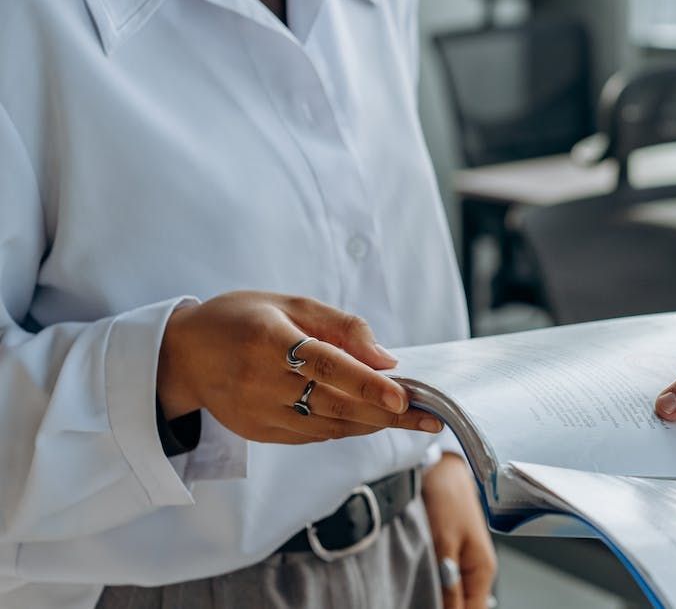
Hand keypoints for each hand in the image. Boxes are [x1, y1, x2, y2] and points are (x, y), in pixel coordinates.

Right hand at [157, 291, 443, 443]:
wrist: (182, 355)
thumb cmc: (241, 319)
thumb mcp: (289, 304)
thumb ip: (340, 327)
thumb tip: (385, 358)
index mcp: (268, 340)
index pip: (327, 366)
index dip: (367, 384)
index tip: (403, 396)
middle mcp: (260, 381)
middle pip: (335, 404)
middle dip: (387, 413)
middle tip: (428, 417)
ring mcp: (258, 412)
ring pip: (328, 425)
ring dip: (372, 424)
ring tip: (409, 418)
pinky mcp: (259, 432)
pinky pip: (313, 435)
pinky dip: (346, 428)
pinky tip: (370, 420)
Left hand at [423, 454, 496, 608]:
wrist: (442, 468)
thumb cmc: (447, 497)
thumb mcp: (445, 543)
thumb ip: (449, 583)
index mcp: (483, 570)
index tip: (424, 608)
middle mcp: (477, 569)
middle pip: (464, 606)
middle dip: (444, 607)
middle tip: (416, 600)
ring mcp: (464, 562)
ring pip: (453, 595)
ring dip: (437, 598)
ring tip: (415, 593)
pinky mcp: (451, 554)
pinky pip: (445, 582)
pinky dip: (433, 586)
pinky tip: (417, 583)